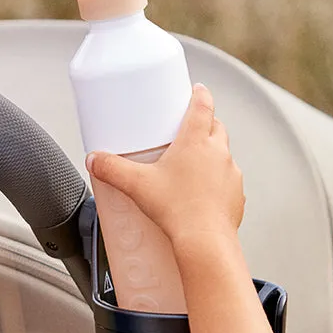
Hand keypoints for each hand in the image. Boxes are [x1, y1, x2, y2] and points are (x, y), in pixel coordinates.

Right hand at [85, 84, 244, 255]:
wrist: (205, 241)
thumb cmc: (177, 210)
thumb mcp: (137, 185)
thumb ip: (112, 169)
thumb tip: (95, 161)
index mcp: (196, 140)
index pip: (203, 104)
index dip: (199, 93)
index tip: (196, 90)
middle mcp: (218, 152)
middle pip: (216, 126)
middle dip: (205, 123)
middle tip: (189, 130)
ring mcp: (231, 173)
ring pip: (224, 154)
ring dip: (212, 155)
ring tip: (194, 166)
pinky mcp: (237, 195)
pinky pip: (228, 182)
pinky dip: (218, 182)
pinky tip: (204, 193)